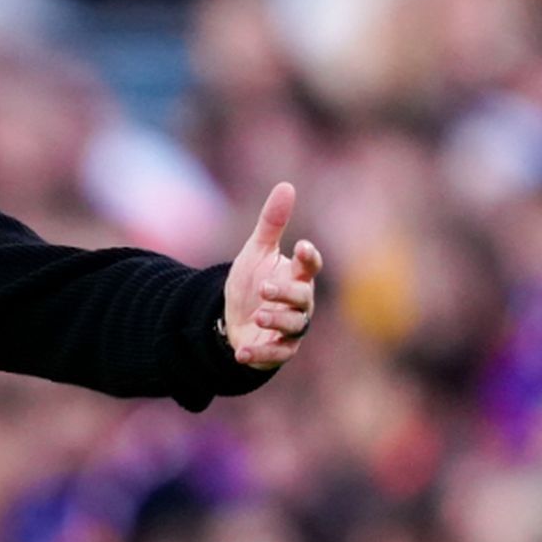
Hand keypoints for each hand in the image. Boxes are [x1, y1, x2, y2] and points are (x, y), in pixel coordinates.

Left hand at [222, 181, 321, 370]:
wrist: (232, 318)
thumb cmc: (252, 283)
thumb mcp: (257, 251)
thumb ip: (272, 223)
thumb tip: (286, 186)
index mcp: (296, 277)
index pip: (309, 266)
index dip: (308, 258)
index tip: (301, 246)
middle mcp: (298, 304)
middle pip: (302, 299)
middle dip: (287, 293)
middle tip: (265, 288)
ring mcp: (289, 329)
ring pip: (294, 326)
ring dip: (277, 321)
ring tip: (259, 315)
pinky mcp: (277, 351)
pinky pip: (276, 354)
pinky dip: (260, 355)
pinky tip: (241, 352)